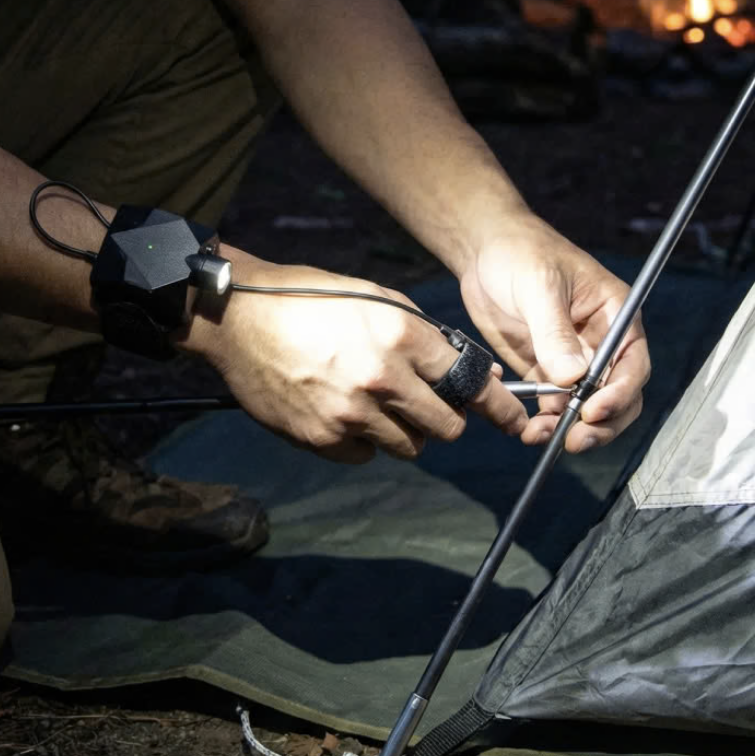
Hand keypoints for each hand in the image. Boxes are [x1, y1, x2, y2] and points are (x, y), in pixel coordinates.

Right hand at [181, 249, 528, 463]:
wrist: (239, 321)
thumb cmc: (311, 301)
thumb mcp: (377, 299)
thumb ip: (426, 337)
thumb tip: (470, 374)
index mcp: (400, 336)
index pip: (467, 382)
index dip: (496, 404)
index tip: (515, 419)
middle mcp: (381, 378)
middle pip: (445, 427)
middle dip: (447, 420)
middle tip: (435, 409)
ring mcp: (350, 413)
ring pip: (408, 447)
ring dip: (405, 433)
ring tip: (380, 406)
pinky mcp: (322, 438)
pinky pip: (365, 456)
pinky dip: (365, 443)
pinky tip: (347, 415)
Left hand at [458, 212, 649, 452]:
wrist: (484, 251)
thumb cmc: (521, 251)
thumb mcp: (540, 286)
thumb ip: (555, 332)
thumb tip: (572, 378)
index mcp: (614, 315)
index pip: (632, 364)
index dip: (619, 393)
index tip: (593, 412)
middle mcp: (600, 342)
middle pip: (617, 395)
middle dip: (599, 423)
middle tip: (573, 440)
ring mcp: (573, 360)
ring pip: (584, 407)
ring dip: (568, 428)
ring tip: (540, 436)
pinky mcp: (544, 371)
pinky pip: (552, 405)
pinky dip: (544, 421)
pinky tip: (528, 429)